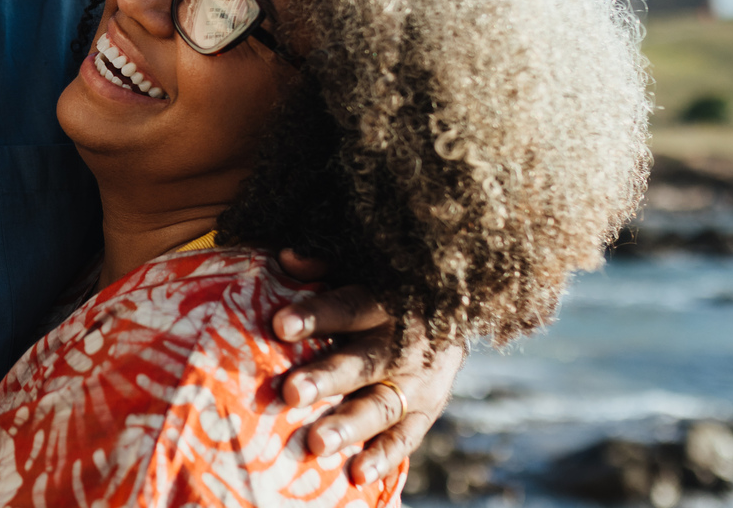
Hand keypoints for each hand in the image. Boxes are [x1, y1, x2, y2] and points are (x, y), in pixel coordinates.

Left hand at [271, 249, 464, 485]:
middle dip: (328, 378)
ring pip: (384, 405)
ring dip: (351, 425)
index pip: (349, 306)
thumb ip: (325, 266)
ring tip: (317, 444)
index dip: (316, 315)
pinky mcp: (428, 411)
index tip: (280, 325)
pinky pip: (406, 437)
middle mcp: (405, 343)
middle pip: (365, 361)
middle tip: (291, 393)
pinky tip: (357, 474)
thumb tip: (286, 258)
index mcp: (386, 301)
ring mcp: (419, 382)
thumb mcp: (361, 270)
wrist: (453, 312)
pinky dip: (384, 456)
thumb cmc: (385, 289)